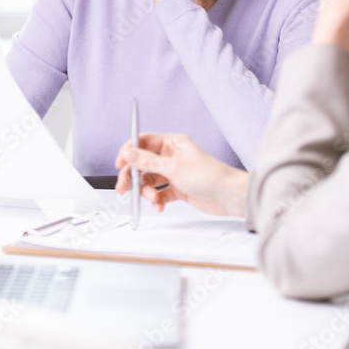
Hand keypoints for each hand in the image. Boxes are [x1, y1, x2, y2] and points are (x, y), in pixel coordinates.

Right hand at [114, 133, 248, 216]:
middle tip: (124, 188)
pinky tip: (159, 205)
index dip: (129, 152)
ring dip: (146, 191)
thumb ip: (147, 161)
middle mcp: (172, 156)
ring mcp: (175, 173)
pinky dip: (157, 200)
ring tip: (152, 199)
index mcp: (173, 143)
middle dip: (133, 177)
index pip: (143, 142)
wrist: (229, 196)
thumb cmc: (209, 176)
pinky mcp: (178, 189)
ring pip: (150, 180)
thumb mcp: (173, 167)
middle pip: (143, 163)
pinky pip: (160, 193)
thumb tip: (127, 153)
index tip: (119, 163)